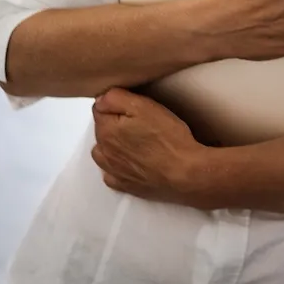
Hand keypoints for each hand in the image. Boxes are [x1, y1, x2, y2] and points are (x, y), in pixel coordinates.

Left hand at [91, 88, 210, 203]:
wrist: (184, 172)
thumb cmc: (167, 136)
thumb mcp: (144, 106)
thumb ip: (115, 98)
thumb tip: (100, 98)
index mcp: (106, 130)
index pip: (99, 108)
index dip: (117, 104)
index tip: (133, 107)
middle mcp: (103, 151)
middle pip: (102, 130)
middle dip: (114, 124)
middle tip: (140, 123)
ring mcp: (112, 171)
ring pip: (103, 152)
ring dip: (112, 145)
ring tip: (134, 142)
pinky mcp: (123, 185)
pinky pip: (111, 173)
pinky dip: (117, 167)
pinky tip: (132, 162)